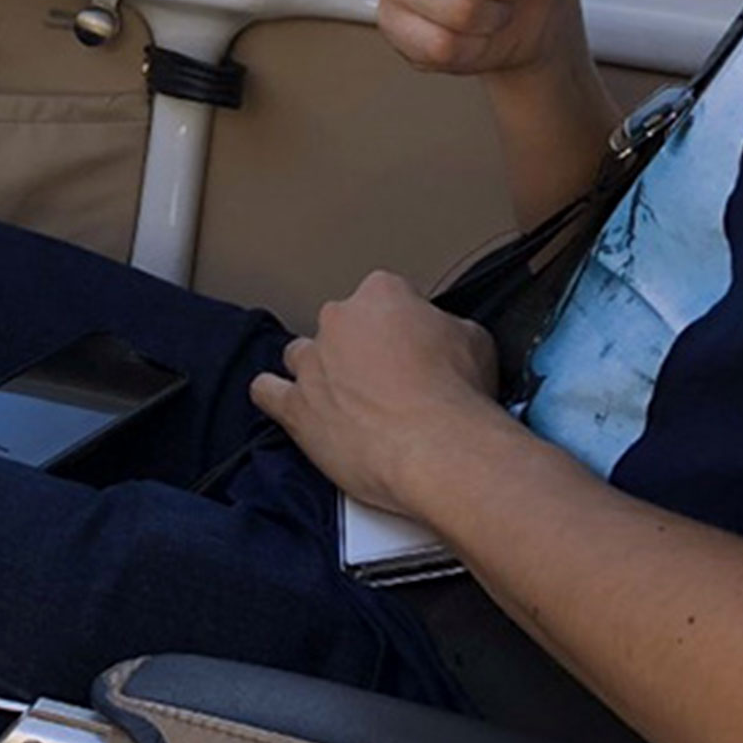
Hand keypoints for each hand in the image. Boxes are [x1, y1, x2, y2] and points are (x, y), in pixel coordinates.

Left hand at [249, 272, 502, 515]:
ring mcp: (312, 364)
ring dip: (319, 371)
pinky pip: (267, 392)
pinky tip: (286, 403)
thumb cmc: (458, 397)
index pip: (385, 296)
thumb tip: (442, 336)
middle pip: (342, 325)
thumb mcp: (475, 341)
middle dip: (360, 348)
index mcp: (381, 293)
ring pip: (301, 354)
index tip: (413, 346)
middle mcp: (339, 320)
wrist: (439, 449)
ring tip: (342, 397)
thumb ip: (446, 328)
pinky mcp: (296, 407)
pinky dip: (274, 396)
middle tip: (388, 380)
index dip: (402, 324)